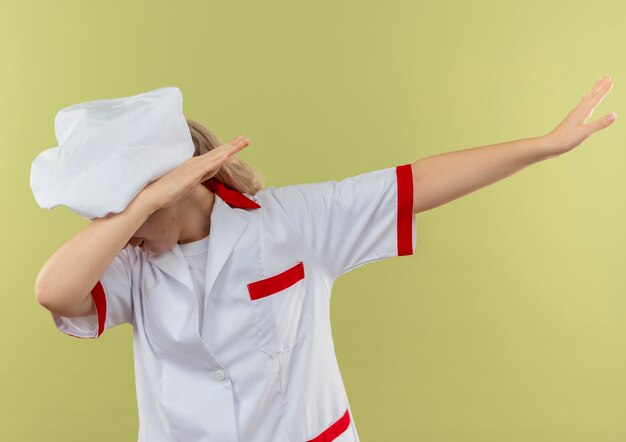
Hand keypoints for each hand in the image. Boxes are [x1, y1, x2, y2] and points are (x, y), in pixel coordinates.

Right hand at [137, 134, 251, 213]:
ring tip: (241, 143)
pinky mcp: (191, 175)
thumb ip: (201, 176)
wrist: (154, 195)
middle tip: (246, 139)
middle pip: (218, 153)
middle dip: (233, 145)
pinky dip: (217, 161)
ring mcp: (193, 168)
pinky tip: (226, 156)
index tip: (238, 143)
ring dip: (229, 149)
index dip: (228, 149)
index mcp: (196, 165)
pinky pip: (206, 167)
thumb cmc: (169, 190)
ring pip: (215, 157)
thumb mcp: (190, 182)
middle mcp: (195, 163)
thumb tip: (210, 171)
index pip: (216, 156)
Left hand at [543, 74, 615, 156]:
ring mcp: (574, 114)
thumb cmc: (565, 140)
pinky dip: (586, 99)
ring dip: (594, 90)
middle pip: (591, 95)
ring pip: (586, 99)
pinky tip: (585, 100)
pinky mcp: (571, 120)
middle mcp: (578, 110)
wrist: (549, 145)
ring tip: (598, 83)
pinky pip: (581, 105)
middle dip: (600, 86)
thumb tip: (615, 114)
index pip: (596, 98)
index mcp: (582, 112)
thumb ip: (600, 124)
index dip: (604, 89)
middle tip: (607, 75)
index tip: (612, 80)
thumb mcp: (585, 133)